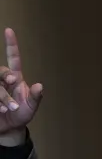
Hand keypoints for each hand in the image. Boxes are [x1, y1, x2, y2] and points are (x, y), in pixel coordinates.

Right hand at [0, 29, 42, 143]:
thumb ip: (36, 97)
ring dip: (2, 97)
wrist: (9, 128)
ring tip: (8, 108)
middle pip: (1, 70)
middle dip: (5, 76)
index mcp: (16, 78)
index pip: (13, 59)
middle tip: (12, 83)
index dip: (11, 45)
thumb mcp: (31, 108)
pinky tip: (1, 110)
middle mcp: (3, 79)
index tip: (9, 30)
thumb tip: (40, 86)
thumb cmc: (21, 115)